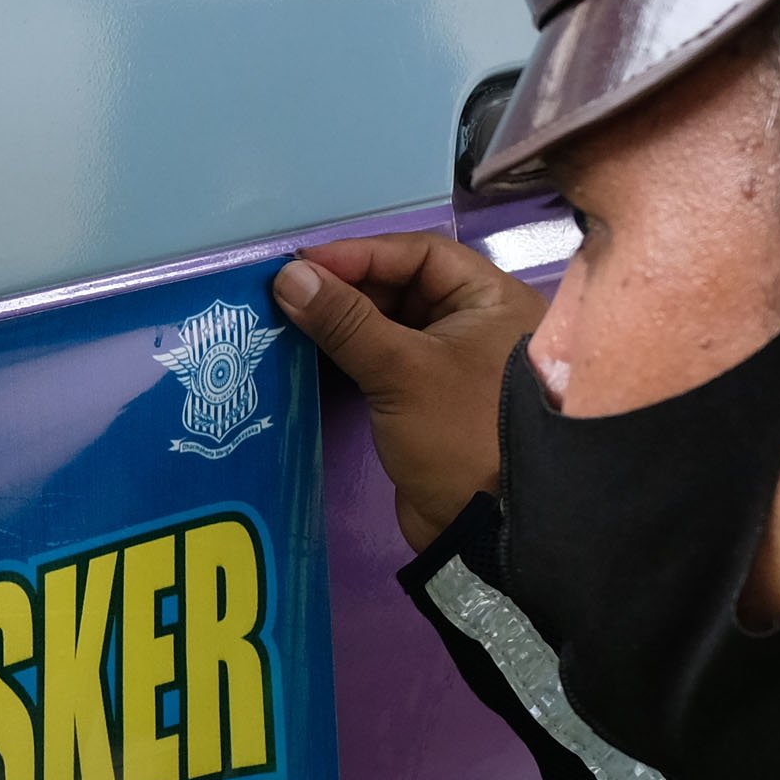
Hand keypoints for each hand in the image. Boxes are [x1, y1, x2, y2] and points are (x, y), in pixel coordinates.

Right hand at [272, 231, 543, 552]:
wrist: (484, 526)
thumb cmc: (458, 433)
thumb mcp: (400, 369)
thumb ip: (344, 320)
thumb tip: (288, 276)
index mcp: (492, 299)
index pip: (420, 254)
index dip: (360, 254)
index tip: (303, 263)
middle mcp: (478, 321)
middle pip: (403, 285)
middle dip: (347, 286)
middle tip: (289, 290)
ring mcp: (453, 361)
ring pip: (391, 322)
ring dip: (344, 320)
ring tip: (291, 315)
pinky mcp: (429, 397)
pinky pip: (385, 358)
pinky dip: (350, 352)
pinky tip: (310, 349)